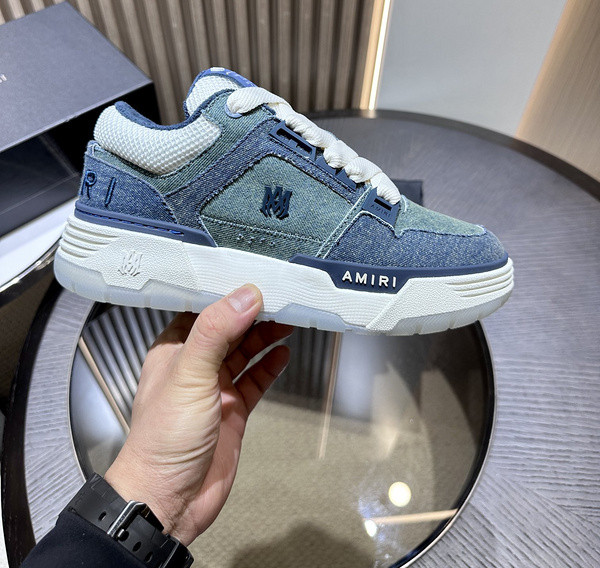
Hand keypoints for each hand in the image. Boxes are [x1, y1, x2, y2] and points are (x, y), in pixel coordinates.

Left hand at [104, 284, 291, 545]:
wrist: (169, 501)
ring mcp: (214, 389)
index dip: (228, 293)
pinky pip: (255, 381)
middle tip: (282, 297)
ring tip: (289, 320)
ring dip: (265, 337)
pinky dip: (269, 367)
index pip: (204, 310)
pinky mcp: (232, 411)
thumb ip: (217, 332)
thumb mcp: (189, 375)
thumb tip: (245, 296)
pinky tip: (283, 353)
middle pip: (229, 329)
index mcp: (173, 350)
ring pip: (244, 353)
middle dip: (253, 313)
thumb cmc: (163, 440)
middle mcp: (193, 366)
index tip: (256, 279)